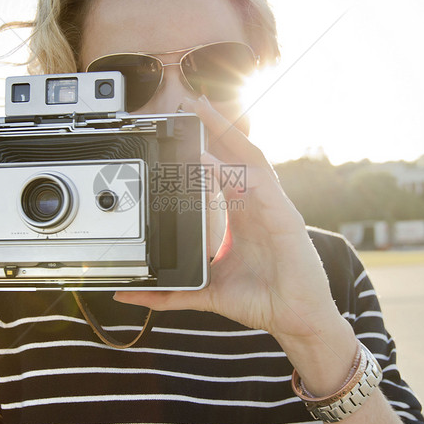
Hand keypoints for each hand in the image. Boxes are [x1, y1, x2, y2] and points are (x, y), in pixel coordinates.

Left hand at [115, 96, 346, 344]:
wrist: (294, 321)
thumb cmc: (261, 299)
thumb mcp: (205, 292)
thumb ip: (168, 292)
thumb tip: (130, 294)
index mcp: (243, 214)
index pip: (225, 170)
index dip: (207, 147)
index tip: (182, 131)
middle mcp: (258, 204)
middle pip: (238, 154)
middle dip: (217, 127)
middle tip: (192, 103)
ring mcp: (273, 208)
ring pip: (250, 160)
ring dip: (228, 134)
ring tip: (205, 113)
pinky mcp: (285, 219)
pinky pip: (259, 186)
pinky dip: (236, 171)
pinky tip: (213, 162)